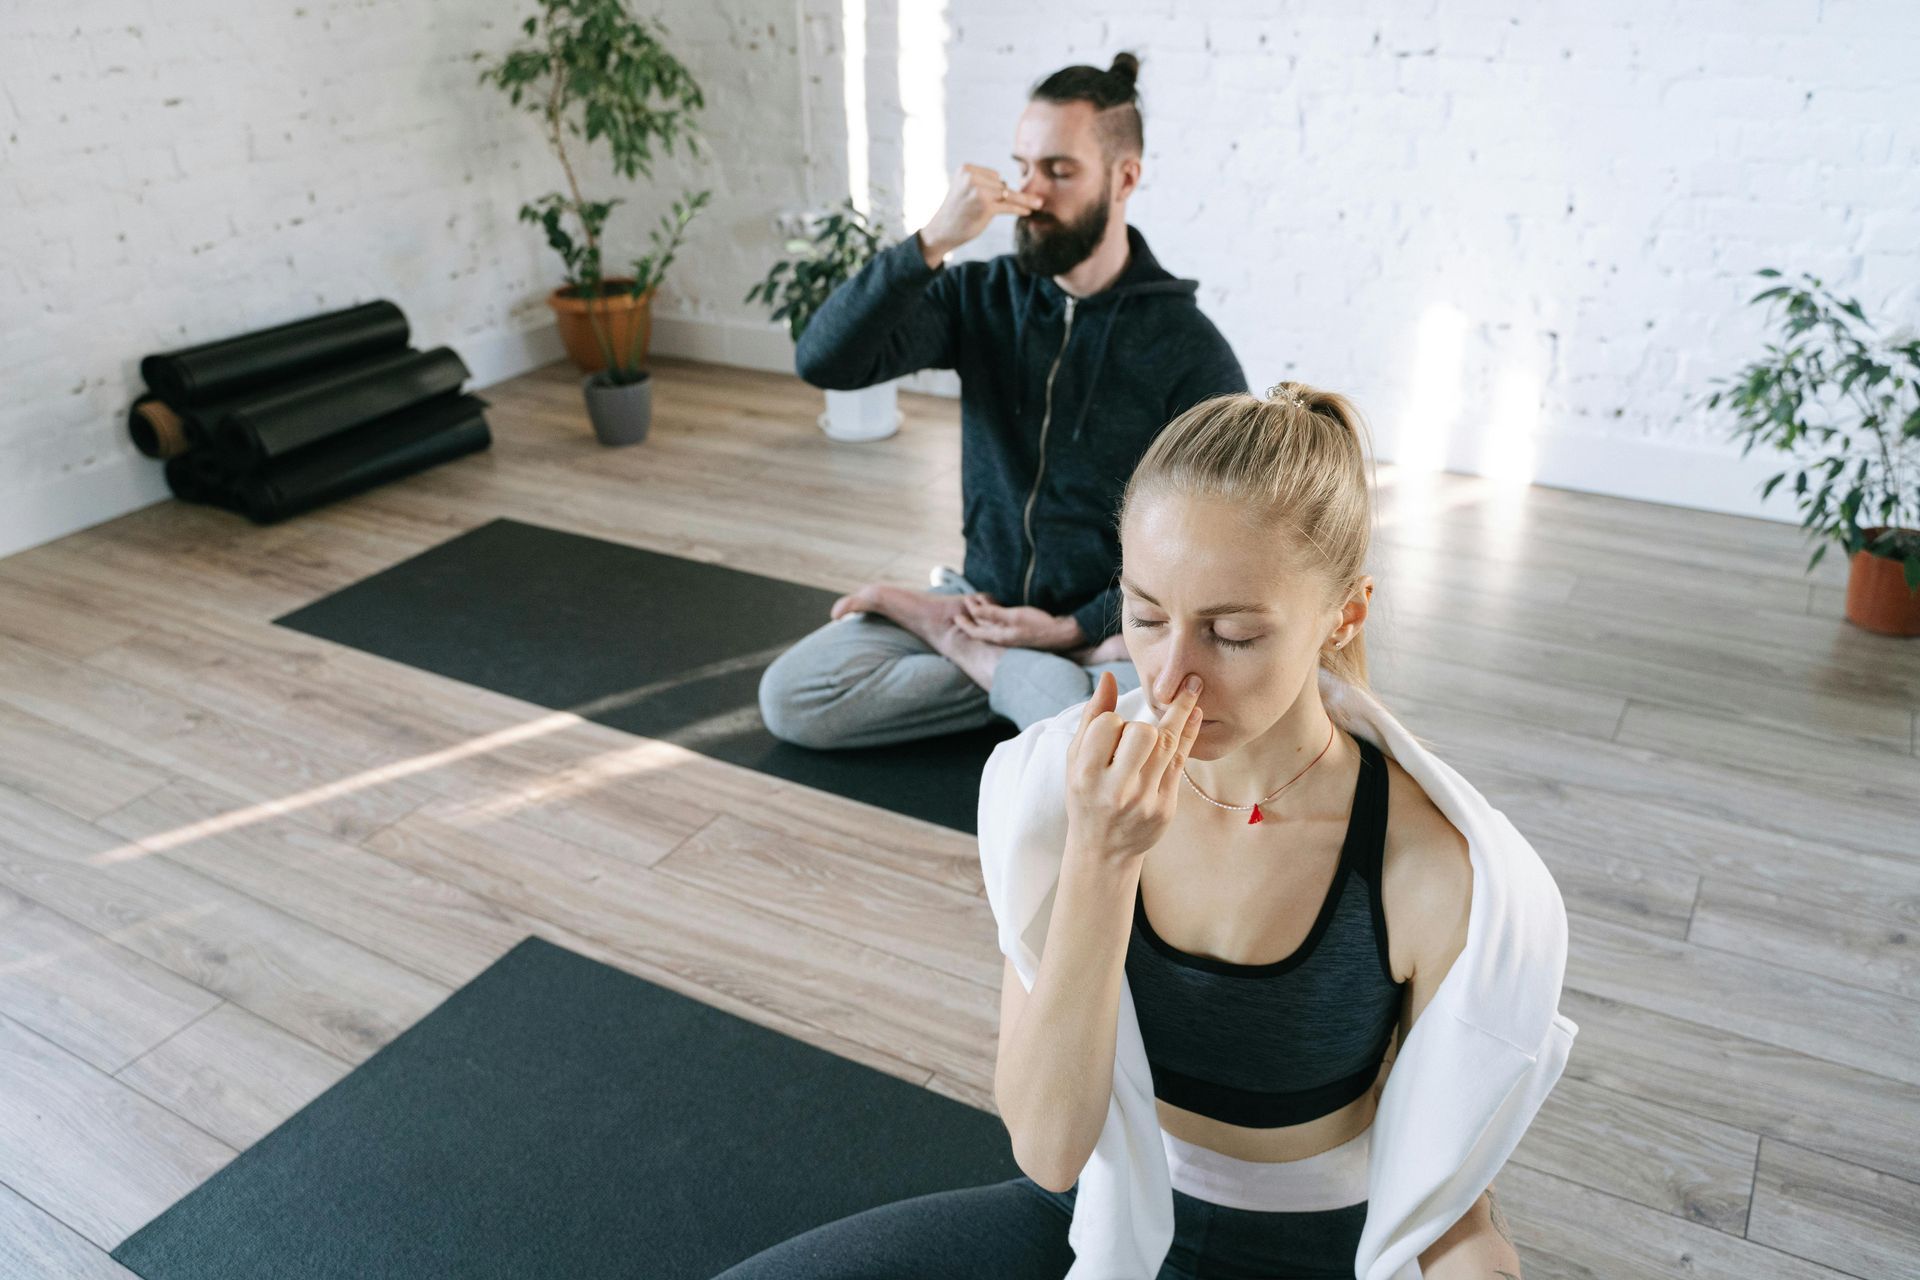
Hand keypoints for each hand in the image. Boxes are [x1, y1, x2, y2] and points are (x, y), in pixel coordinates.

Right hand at [918, 164, 1043, 265]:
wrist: (941, 231)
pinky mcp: (986, 207)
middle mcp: (972, 178)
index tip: (1000, 197)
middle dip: (1006, 195)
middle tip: (1010, 205)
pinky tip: (1029, 210)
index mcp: (966, 169)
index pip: (993, 175)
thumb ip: (984, 184)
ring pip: (1008, 194)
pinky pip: (1009, 206)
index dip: (997, 187)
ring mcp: (979, 192)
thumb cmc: (956, 211)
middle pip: (1001, 184)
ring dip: (1021, 200)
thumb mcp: (965, 189)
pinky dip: (1020, 208)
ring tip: (1037, 203)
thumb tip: (1012, 188)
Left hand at [953, 593, 1079, 650]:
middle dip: (973, 615)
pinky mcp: (1020, 631)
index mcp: (1000, 636)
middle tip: (967, 601)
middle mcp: (1004, 638)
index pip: (976, 631)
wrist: (1062, 633)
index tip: (956, 615)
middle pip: (982, 628)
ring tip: (978, 602)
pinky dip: (994, 615)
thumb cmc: (1039, 624)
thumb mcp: (1014, 616)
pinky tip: (996, 610)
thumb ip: (993, 614)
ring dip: (983, 614)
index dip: (965, 623)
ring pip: (992, 625)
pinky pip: (1001, 624)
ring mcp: (1012, 636)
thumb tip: (974, 611)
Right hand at [1064, 670, 1204, 865]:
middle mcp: (1115, 789)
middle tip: (1137, 734)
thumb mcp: (1076, 760)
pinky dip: (1188, 733)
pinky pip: (1181, 760)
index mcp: (1086, 774)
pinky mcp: (1165, 806)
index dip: (1113, 720)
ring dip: (1180, 713)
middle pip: (1142, 733)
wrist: (1102, 850)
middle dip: (1143, 725)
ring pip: (1168, 743)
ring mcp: (1144, 799)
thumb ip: (1091, 717)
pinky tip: (1195, 712)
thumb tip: (1109, 677)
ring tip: (1193, 686)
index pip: (1107, 724)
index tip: (1112, 729)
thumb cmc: (1085, 796)